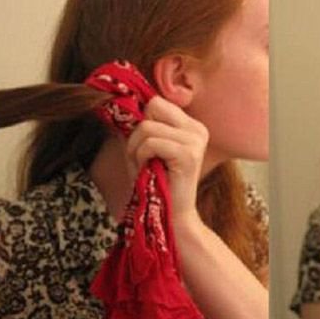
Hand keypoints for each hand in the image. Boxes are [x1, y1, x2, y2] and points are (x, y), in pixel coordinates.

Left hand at [126, 96, 208, 225]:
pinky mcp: (188, 154)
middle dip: (138, 132)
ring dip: (136, 148)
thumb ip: (141, 125)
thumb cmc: (155, 182)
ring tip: (145, 165)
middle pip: (153, 107)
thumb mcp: (146, 148)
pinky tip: (149, 169)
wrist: (171, 215)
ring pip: (148, 126)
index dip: (142, 120)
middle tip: (142, 156)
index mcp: (192, 126)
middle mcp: (198, 129)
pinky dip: (141, 156)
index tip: (142, 145)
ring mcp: (195, 140)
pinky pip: (151, 142)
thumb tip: (122, 103)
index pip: (157, 102)